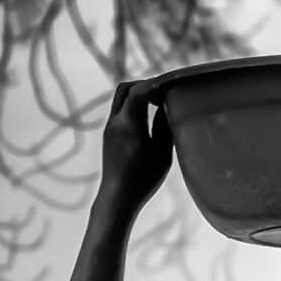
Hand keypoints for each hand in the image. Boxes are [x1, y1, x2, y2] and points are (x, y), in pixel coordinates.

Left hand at [97, 81, 173, 207]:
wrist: (118, 197)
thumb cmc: (143, 179)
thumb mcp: (162, 153)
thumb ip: (163, 127)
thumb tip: (166, 106)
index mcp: (129, 125)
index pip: (139, 91)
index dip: (155, 84)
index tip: (171, 85)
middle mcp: (116, 122)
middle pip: (125, 88)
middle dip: (144, 85)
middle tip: (162, 91)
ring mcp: (110, 128)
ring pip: (121, 99)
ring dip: (138, 95)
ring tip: (156, 103)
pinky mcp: (109, 135)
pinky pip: (120, 110)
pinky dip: (133, 106)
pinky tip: (147, 117)